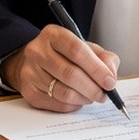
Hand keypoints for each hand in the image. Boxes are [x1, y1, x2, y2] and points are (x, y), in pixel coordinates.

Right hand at [2, 25, 121, 112]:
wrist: (34, 62)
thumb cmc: (64, 55)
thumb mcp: (85, 47)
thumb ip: (103, 57)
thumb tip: (110, 75)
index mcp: (53, 34)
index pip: (77, 50)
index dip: (96, 68)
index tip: (110, 82)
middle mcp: (37, 51)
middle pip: (70, 74)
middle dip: (93, 88)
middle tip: (104, 95)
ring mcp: (30, 71)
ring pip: (64, 92)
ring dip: (84, 98)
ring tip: (91, 96)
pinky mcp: (28, 91)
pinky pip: (56, 104)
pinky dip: (72, 105)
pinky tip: (77, 99)